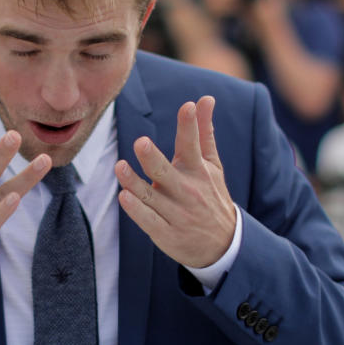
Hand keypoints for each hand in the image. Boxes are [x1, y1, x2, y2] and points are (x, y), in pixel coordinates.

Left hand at [115, 96, 235, 268]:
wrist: (223, 245)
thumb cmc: (212, 196)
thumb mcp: (212, 165)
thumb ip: (204, 132)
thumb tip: (205, 99)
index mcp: (198, 171)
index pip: (192, 146)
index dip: (190, 126)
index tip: (187, 106)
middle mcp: (187, 191)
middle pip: (166, 173)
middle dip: (153, 158)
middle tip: (141, 142)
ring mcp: (177, 214)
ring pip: (151, 197)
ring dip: (134, 183)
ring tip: (119, 166)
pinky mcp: (166, 233)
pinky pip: (149, 221)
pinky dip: (136, 210)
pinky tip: (123, 197)